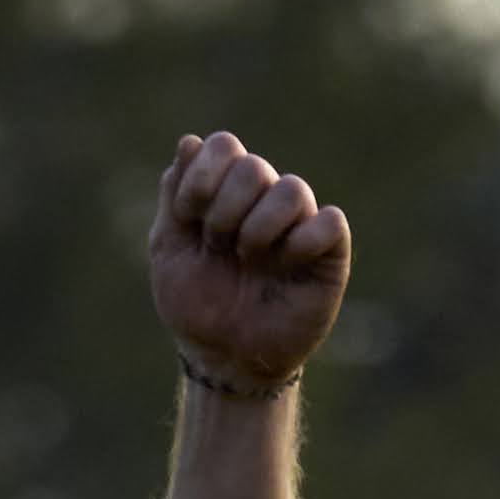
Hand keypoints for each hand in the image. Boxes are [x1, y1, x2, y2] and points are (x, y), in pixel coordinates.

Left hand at [149, 128, 349, 395]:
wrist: (222, 356)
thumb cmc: (196, 303)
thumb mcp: (170, 249)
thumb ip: (175, 195)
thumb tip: (189, 142)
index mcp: (226, 192)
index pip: (224, 146)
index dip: (202, 176)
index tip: (188, 216)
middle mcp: (265, 201)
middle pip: (253, 167)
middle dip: (224, 210)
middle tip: (217, 245)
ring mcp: (298, 225)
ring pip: (292, 189)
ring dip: (258, 228)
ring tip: (248, 259)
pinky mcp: (328, 253)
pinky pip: (329, 222)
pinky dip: (302, 240)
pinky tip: (284, 264)